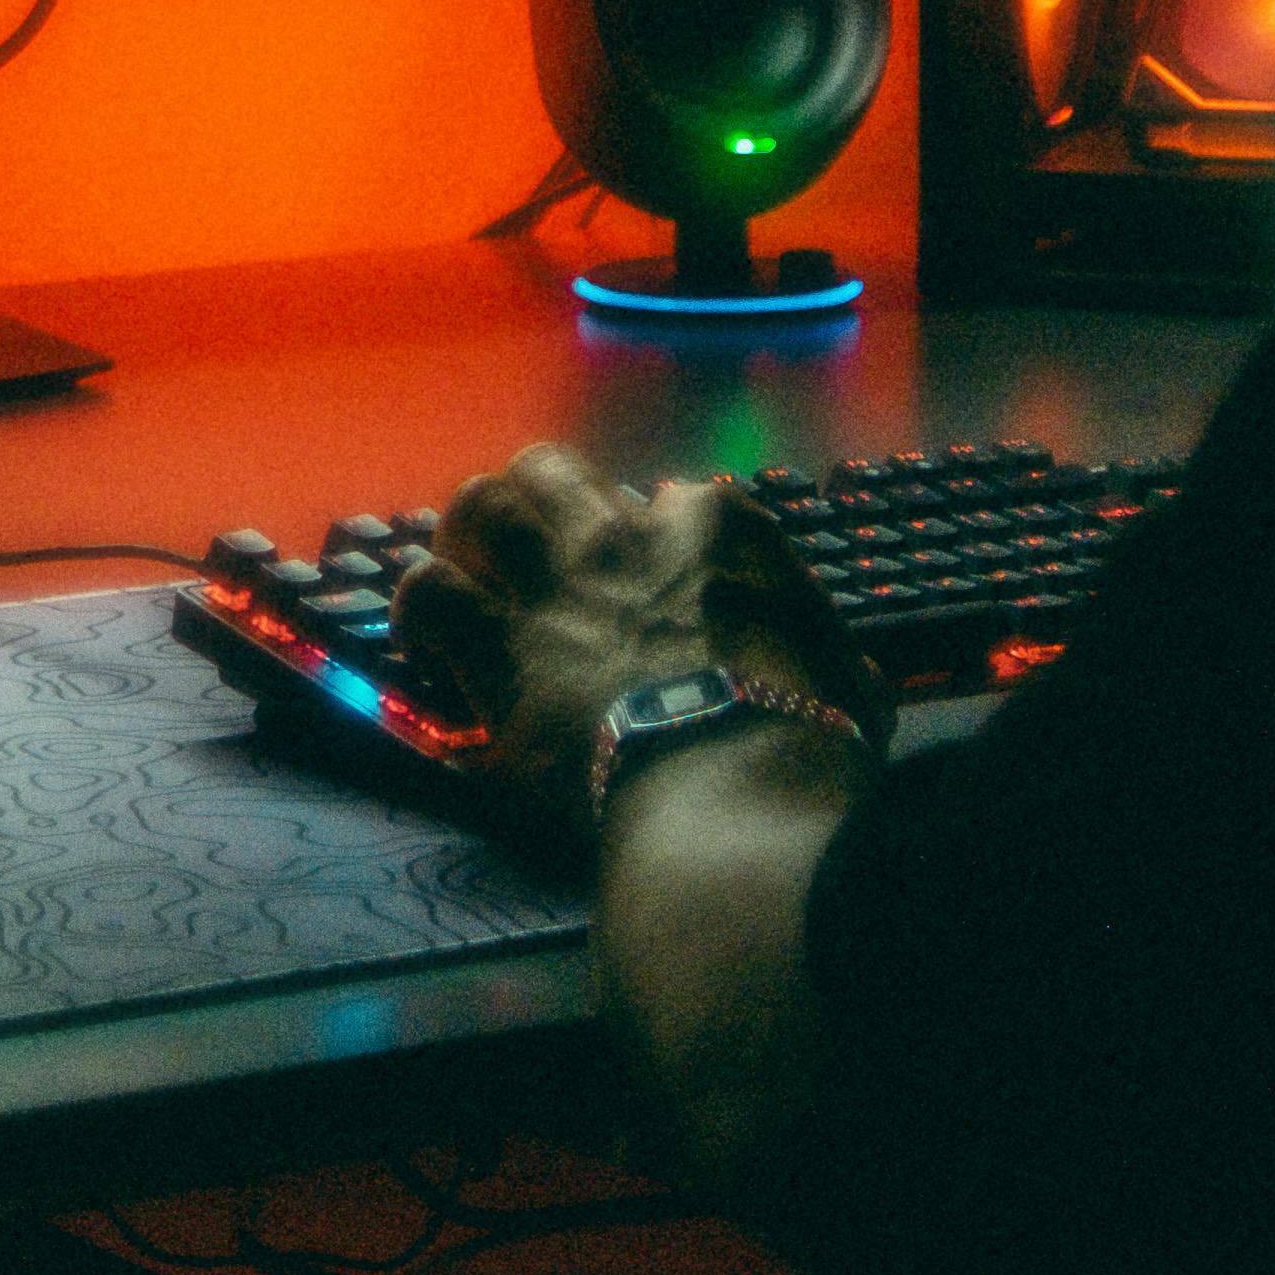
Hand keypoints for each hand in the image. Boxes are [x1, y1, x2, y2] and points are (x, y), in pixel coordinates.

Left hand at [399, 451, 872, 822]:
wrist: (735, 798)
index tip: (648, 595)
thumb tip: (852, 680)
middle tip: (530, 561)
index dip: (650, 547)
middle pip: (555, 475)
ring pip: (483, 506)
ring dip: (467, 539)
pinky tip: (428, 645)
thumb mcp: (849, 691)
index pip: (672, 504)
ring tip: (466, 579)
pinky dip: (422, 611)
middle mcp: (631, 533)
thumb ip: (833, 668)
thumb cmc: (810, 752)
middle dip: (536, 509)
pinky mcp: (500, 644)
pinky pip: (431, 592)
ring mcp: (558, 580)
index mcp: (725, 532)